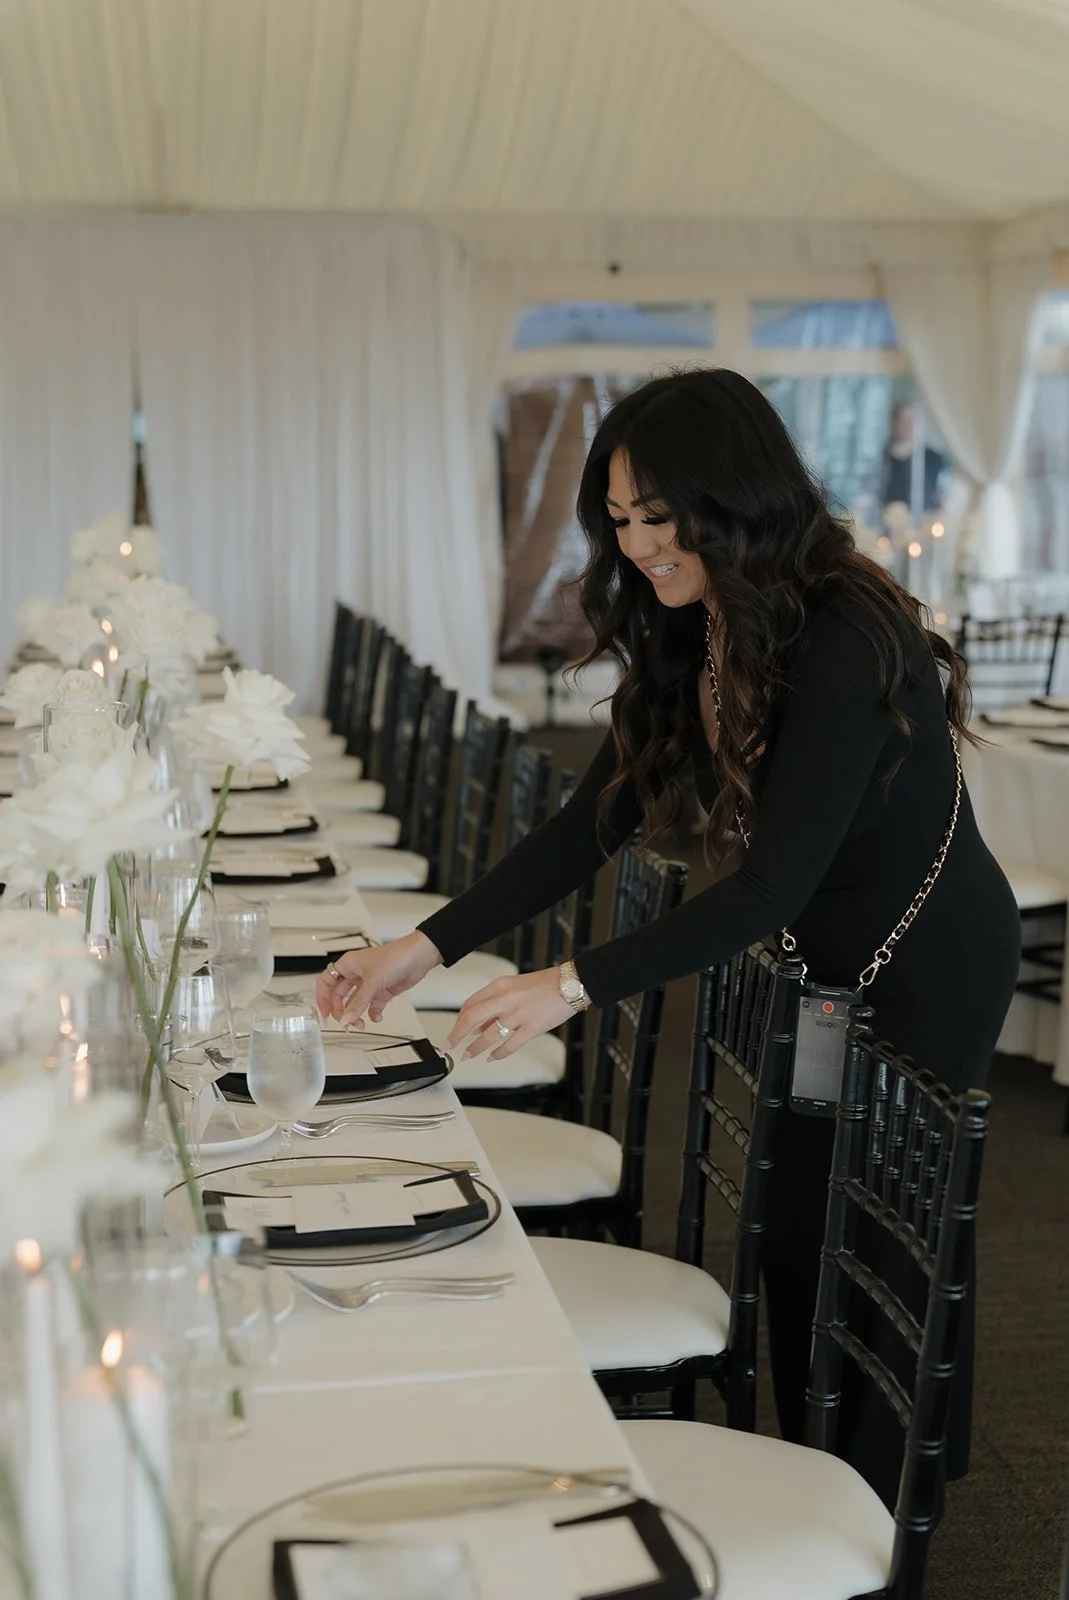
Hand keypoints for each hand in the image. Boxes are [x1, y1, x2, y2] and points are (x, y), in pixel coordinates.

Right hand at [315, 932, 441, 1027]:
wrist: (419, 957)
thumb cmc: (395, 956)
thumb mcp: (372, 981)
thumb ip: (358, 1003)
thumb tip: (345, 1018)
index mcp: (348, 965)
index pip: (326, 982)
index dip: (322, 998)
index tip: (325, 1014)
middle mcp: (356, 974)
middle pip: (339, 996)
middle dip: (341, 1011)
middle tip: (346, 1023)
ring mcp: (368, 983)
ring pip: (355, 1003)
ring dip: (356, 1015)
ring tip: (360, 1024)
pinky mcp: (381, 991)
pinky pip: (371, 1006)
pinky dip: (373, 1014)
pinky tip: (377, 1017)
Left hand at [445, 967, 575, 1060]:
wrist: (570, 985)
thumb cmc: (544, 985)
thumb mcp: (514, 987)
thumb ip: (495, 1004)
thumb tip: (479, 1026)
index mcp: (500, 986)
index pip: (470, 1004)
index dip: (458, 1020)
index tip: (454, 1031)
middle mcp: (506, 999)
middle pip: (472, 1017)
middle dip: (457, 1034)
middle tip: (450, 1045)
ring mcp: (518, 1015)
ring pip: (488, 1035)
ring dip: (475, 1048)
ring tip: (468, 1055)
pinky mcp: (531, 1028)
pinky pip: (509, 1046)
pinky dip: (497, 1054)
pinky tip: (492, 1057)